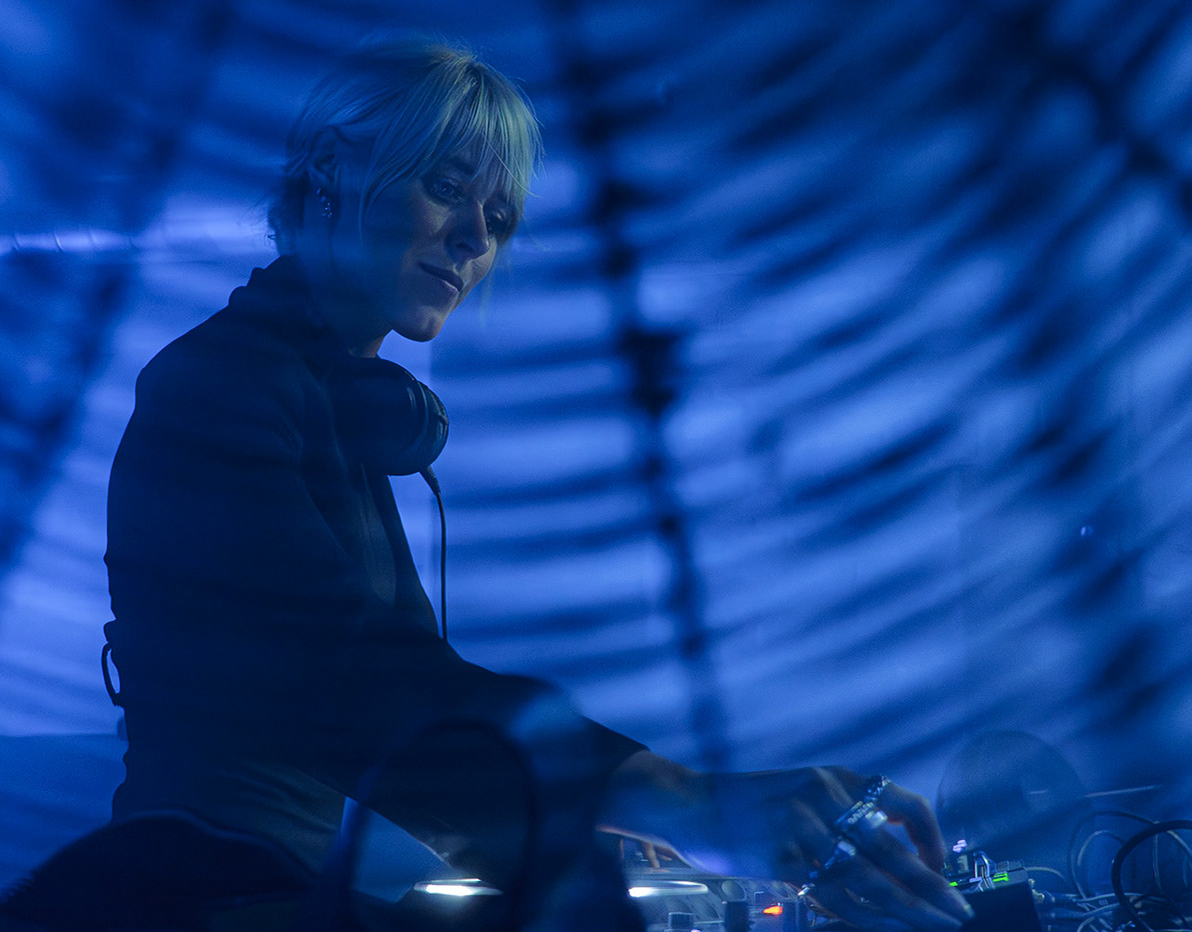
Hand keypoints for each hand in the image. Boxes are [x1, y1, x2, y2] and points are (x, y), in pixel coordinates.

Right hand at [601, 755, 973, 931]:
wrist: (689, 803)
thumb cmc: (749, 803)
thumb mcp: (802, 788)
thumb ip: (842, 813)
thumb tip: (893, 853)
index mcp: (836, 777)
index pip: (904, 803)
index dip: (931, 838)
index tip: (939, 867)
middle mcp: (826, 796)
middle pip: (893, 850)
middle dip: (932, 887)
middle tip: (959, 912)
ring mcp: (803, 826)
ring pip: (870, 878)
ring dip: (908, 909)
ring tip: (935, 926)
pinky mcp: (781, 857)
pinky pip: (834, 894)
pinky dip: (864, 916)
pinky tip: (883, 926)